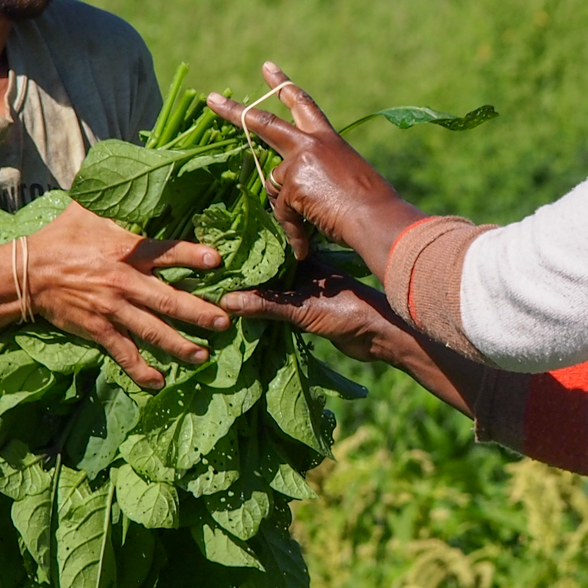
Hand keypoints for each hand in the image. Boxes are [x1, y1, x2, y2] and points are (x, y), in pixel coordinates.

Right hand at [27, 200, 231, 387]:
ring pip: (152, 331)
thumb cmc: (61, 238)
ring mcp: (111, 308)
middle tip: (223, 322)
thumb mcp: (88, 208)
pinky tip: (158, 381)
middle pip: (168, 300)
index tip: (217, 261)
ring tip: (203, 355)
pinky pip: (123, 352)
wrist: (26, 273)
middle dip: (199, 313)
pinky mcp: (97, 328)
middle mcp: (123, 281)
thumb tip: (134, 171)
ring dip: (180, 345)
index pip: (166, 252)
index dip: (192, 256)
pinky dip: (141, 369)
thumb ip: (115, 196)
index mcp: (125, 250)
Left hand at [207, 64, 424, 274]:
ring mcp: (300, 161)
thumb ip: (319, 176)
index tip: (267, 69)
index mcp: (328, 139)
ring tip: (316, 223)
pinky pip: (282, 211)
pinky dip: (293, 230)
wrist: (377, 217)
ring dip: (289, 209)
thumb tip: (301, 195)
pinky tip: (304, 244)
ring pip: (275, 185)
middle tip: (211, 100)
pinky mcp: (292, 183)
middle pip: (265, 122)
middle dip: (235, 111)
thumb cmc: (371, 206)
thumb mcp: (346, 179)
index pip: (303, 105)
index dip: (283, 86)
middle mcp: (311, 143)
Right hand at [222, 267, 418, 365]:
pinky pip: (277, 308)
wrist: (378, 334)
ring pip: (270, 290)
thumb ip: (267, 305)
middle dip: (241, 278)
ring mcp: (304, 291)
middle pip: (264, 272)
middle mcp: (301, 272)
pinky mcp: (306, 311)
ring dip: (251, 296)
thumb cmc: (347, 312)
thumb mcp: (302, 309)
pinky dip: (262, 312)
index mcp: (302, 260)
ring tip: (218, 299)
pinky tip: (241, 318)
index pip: (264, 252)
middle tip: (208, 281)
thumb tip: (226, 301)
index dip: (241, 256)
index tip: (212, 259)